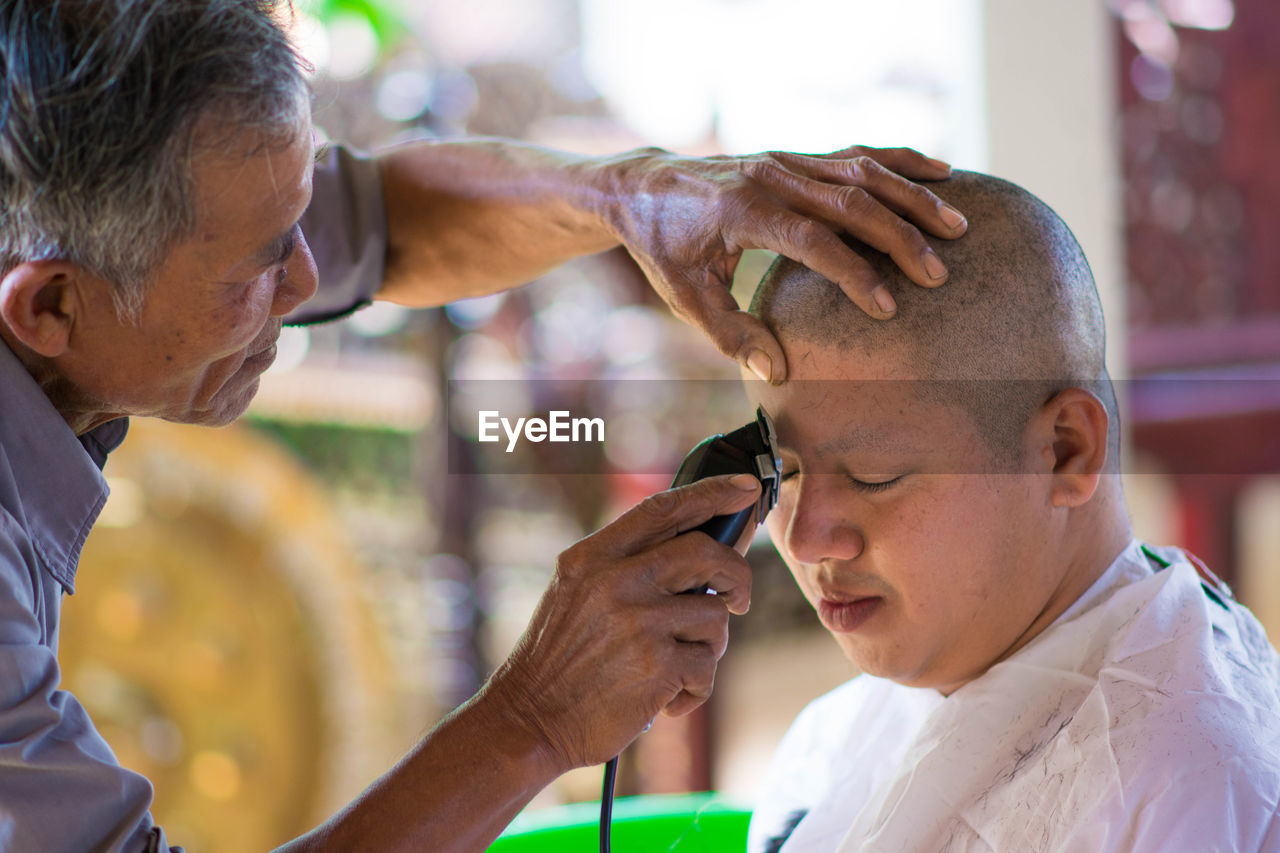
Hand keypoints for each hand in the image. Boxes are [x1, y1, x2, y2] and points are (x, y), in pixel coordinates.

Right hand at [483, 473, 760, 771]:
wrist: (528, 720)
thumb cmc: (559, 660)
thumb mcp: (576, 593)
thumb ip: (624, 566)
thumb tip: (700, 549)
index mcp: (592, 556)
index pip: (663, 509)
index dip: (711, 493)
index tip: (745, 489)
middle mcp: (615, 580)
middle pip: (706, 553)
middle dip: (736, 574)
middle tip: (738, 598)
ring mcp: (638, 621)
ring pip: (714, 615)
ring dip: (708, 646)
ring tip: (678, 667)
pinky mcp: (658, 664)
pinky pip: (706, 666)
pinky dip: (695, 688)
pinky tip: (667, 699)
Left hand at [602, 144, 967, 382]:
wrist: (645, 186)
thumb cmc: (665, 247)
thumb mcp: (685, 298)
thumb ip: (731, 334)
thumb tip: (778, 372)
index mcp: (741, 210)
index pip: (811, 240)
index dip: (853, 273)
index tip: (887, 309)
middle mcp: (770, 175)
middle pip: (850, 201)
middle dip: (900, 236)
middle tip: (939, 274)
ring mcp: (787, 160)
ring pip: (862, 170)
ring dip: (913, 196)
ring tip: (957, 227)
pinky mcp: (797, 157)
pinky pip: (857, 152)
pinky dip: (901, 160)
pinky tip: (942, 172)